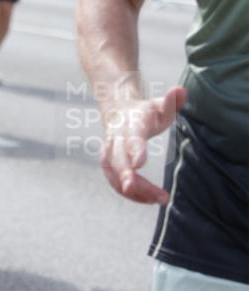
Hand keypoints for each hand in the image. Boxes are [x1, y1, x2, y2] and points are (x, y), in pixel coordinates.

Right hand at [101, 86, 185, 204]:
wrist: (118, 111)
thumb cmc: (144, 112)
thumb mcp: (159, 106)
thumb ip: (171, 102)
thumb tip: (182, 90)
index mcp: (130, 125)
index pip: (132, 138)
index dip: (135, 150)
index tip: (140, 163)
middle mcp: (116, 140)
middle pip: (119, 161)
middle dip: (128, 178)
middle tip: (146, 194)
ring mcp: (109, 153)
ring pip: (115, 176)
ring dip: (135, 192)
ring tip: (160, 199)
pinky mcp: (108, 165)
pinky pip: (116, 184)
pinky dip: (131, 195)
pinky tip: (149, 200)